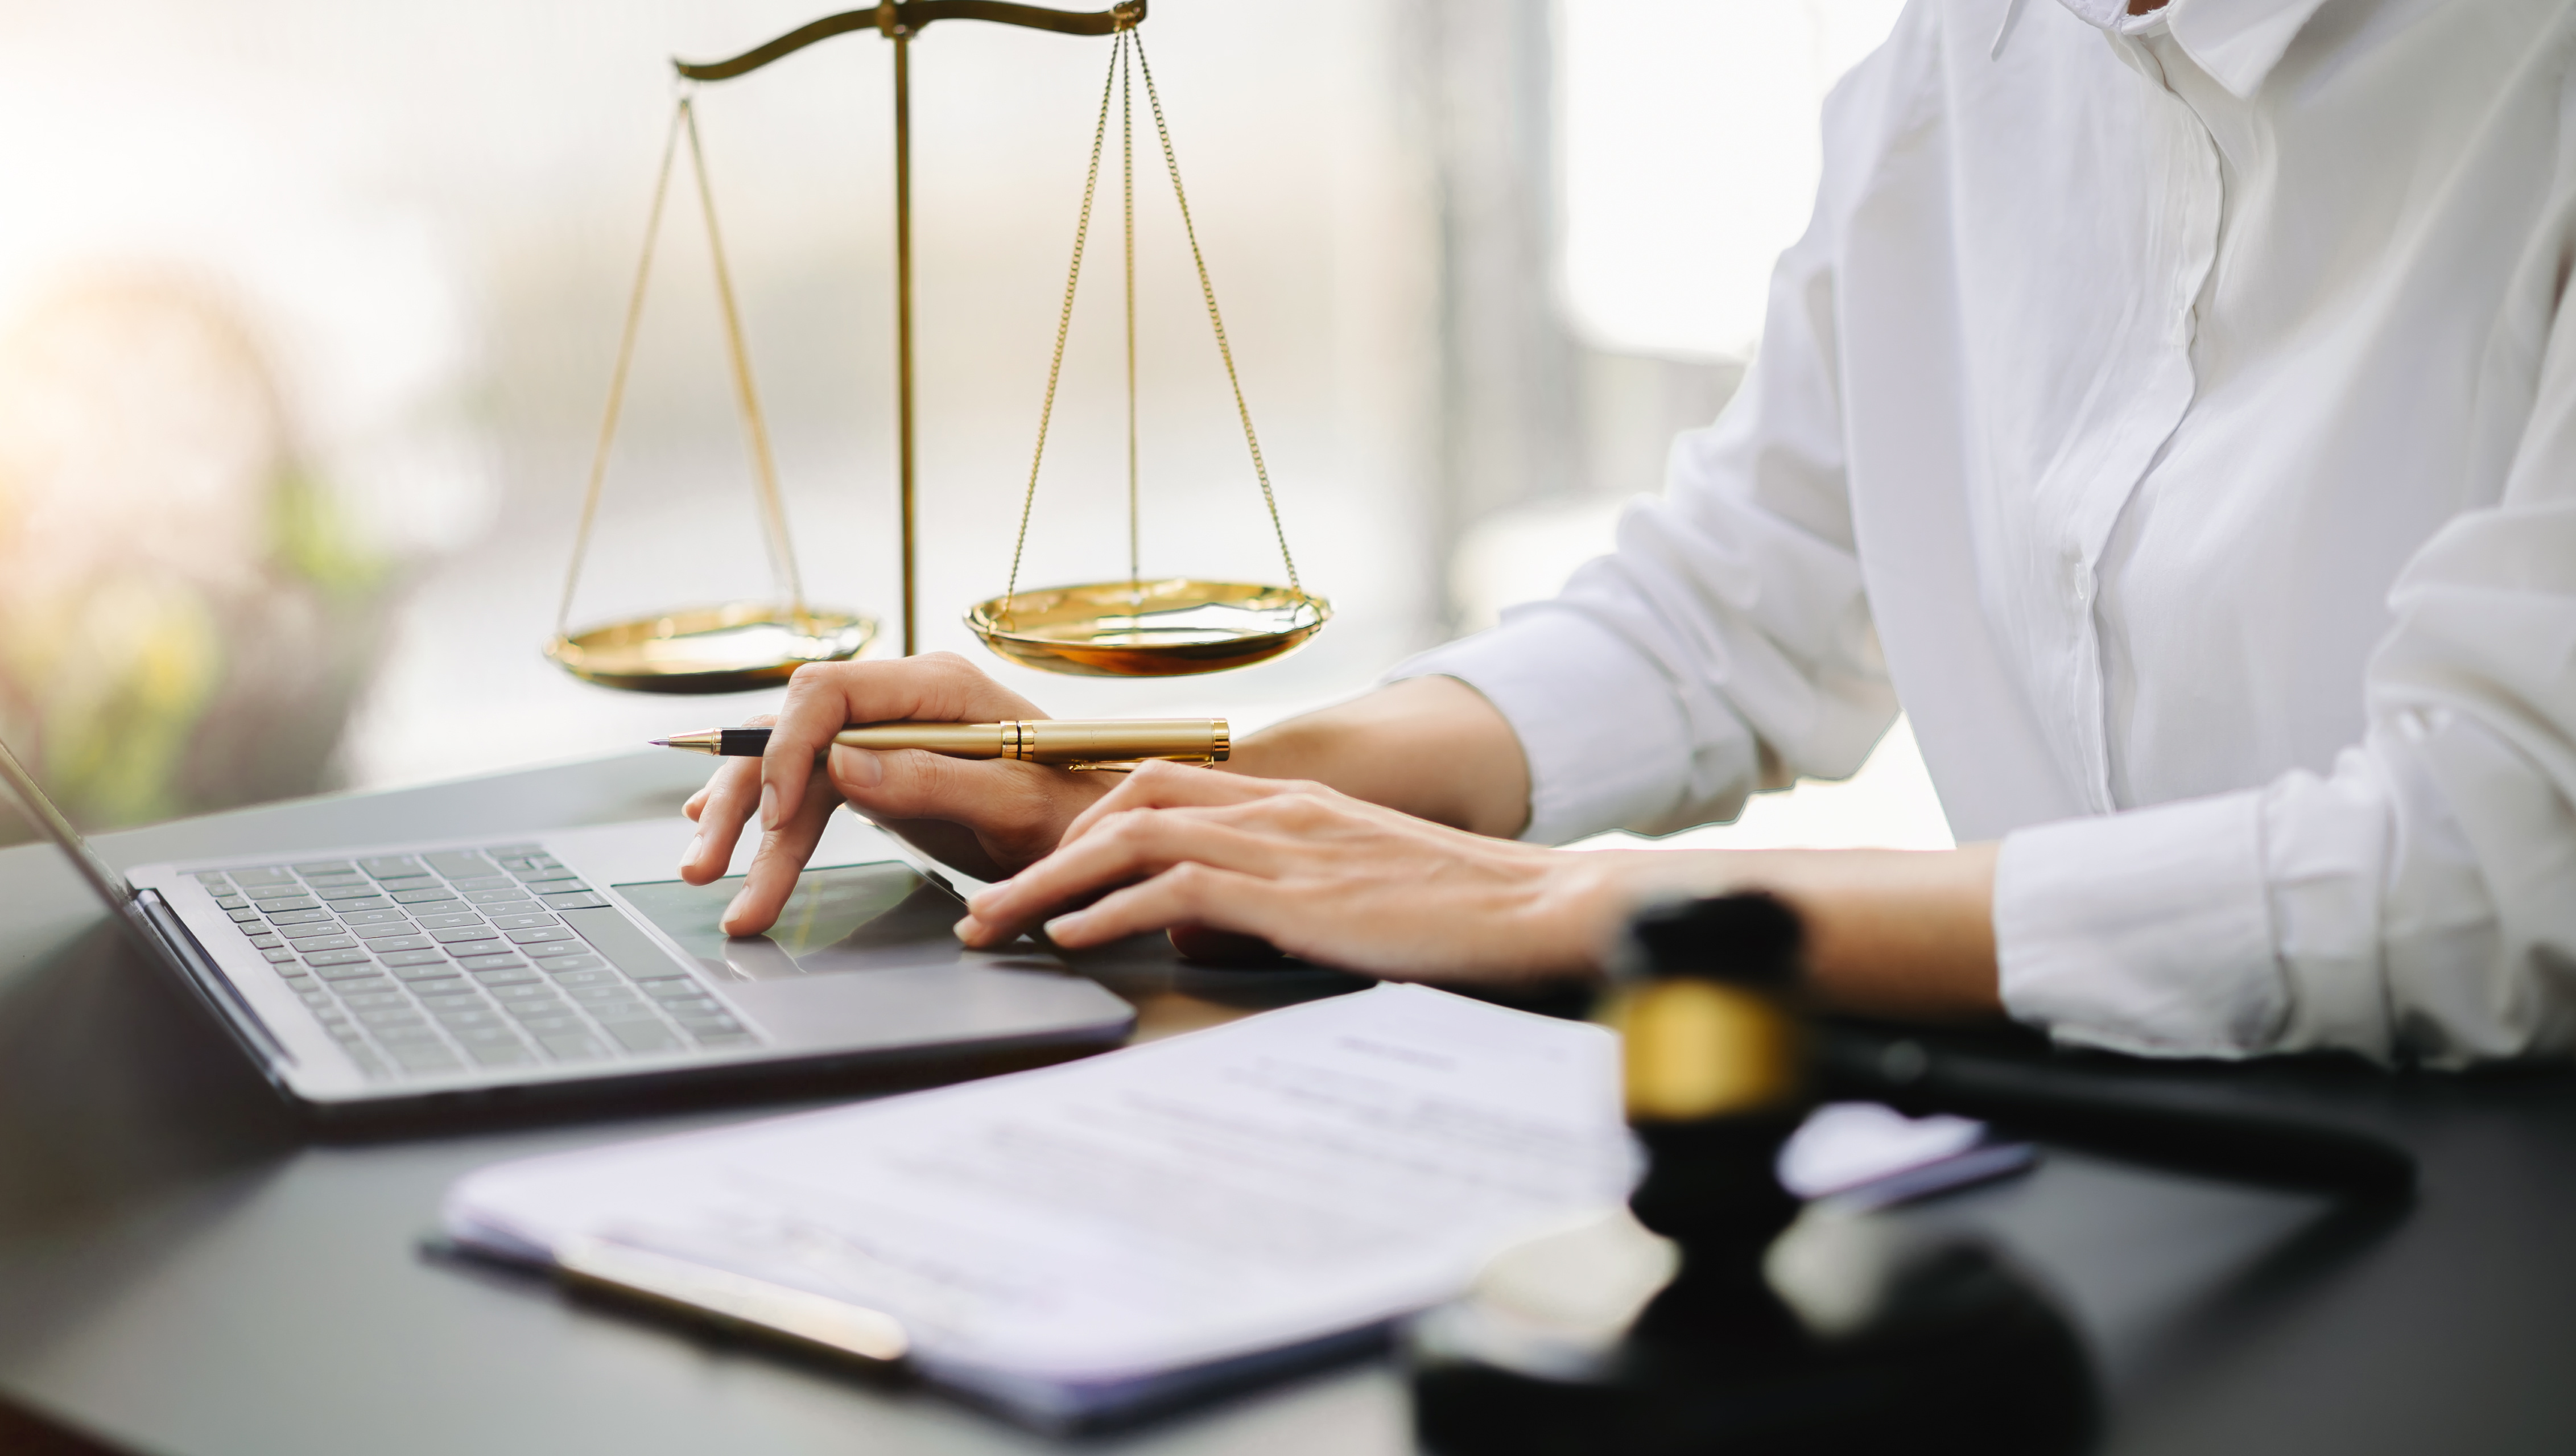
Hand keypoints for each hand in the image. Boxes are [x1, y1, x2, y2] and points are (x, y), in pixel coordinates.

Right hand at [681, 653, 1115, 934]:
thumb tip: (842, 763)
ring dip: (748, 826)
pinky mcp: (883, 771)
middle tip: (708, 866)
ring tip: (708, 879)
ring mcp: (889, 734)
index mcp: (938, 687)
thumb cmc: (1073, 815)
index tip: (777, 816)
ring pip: (794, 769)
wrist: (1100, 836)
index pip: (830, 691)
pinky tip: (729, 836)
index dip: (789, 749)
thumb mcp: (1014, 804)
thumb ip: (932, 780)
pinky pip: (810, 788)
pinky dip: (770, 820)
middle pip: (795, 732)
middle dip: (746, 799)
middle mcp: (903, 701)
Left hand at [953, 762, 1631, 985]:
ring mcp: (1285, 845)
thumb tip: (1203, 928)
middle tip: (986, 905)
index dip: (1086, 822)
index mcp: (1292, 801)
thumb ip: (1278, 892)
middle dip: (1044, 850)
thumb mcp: (1354, 889)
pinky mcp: (1295, 894)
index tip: (1040, 869)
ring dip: (1050, 885)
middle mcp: (1278, 807)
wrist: (1543, 907)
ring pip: (1130, 838)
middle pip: (1125, 799)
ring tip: (997, 927)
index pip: (1161, 783)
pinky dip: (1110, 912)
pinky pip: (1173, 890)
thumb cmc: (1460, 912)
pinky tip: (1072, 941)